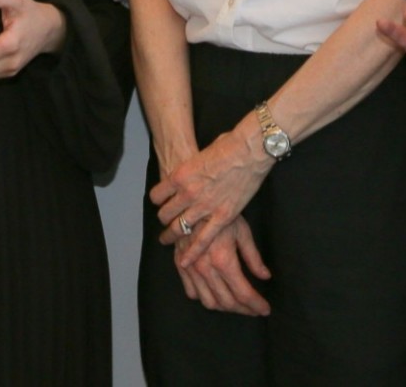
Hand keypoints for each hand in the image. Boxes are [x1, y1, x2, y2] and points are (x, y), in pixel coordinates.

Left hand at [150, 125, 270, 266]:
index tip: (162, 203)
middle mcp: (187, 193)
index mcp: (179, 176)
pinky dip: (192, 252)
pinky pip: (203, 239)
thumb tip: (194, 170)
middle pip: (165, 214)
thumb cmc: (227, 145)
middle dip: (164, 220)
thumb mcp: (199, 154)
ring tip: (168, 240)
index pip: (157, 196)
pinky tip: (185, 260)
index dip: (159, 201)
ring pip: (179, 228)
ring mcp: (204, 207)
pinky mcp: (222, 217)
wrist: (248, 150)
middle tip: (165, 224)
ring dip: (172, 235)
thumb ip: (192, 167)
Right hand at [173, 216, 271, 315]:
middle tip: (254, 309)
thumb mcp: (243, 232)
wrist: (191, 202)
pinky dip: (206, 298)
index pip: (243, 293)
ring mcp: (191, 270)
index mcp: (224, 260)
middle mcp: (206, 269)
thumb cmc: (220, 213)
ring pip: (209, 302)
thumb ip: (253, 258)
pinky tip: (216, 293)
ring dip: (225, 308)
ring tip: (237, 304)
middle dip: (244, 310)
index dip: (256, 305)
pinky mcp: (180, 266)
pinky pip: (192, 293)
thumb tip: (265, 276)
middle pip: (227, 302)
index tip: (265, 309)